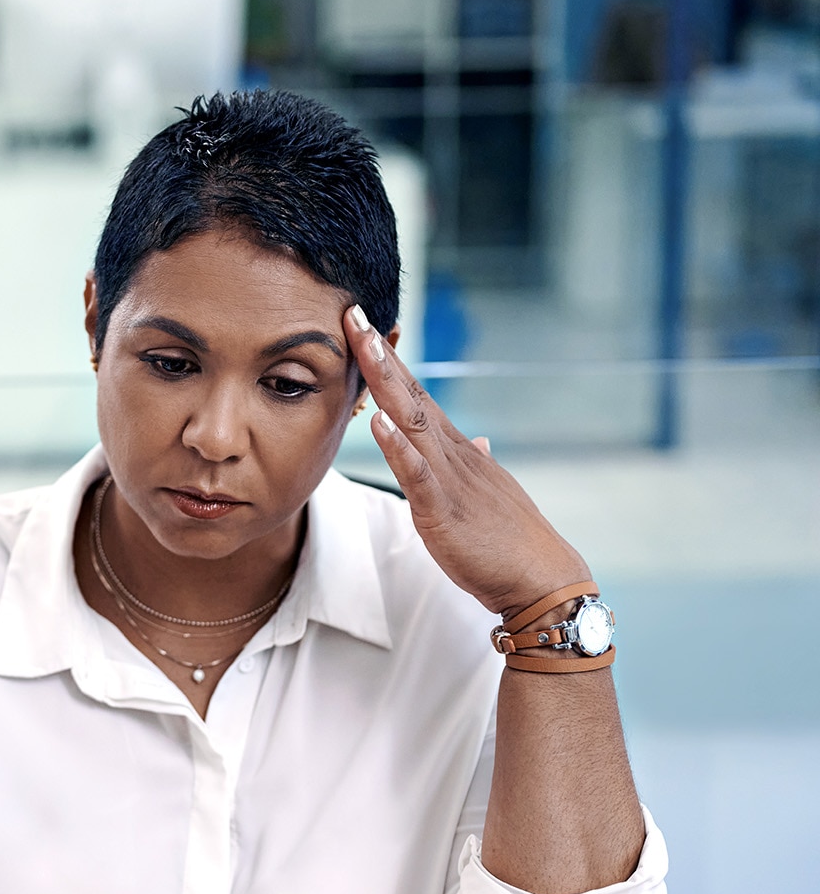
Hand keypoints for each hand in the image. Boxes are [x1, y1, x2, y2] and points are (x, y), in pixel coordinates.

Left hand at [343, 307, 588, 619]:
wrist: (540, 580)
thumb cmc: (508, 542)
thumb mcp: (486, 495)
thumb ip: (474, 465)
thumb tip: (477, 441)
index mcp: (455, 452)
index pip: (417, 396)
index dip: (390, 361)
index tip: (364, 326)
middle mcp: (452, 454)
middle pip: (411, 395)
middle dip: (381, 355)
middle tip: (353, 313)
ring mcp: (450, 480)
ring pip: (413, 422)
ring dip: (388, 383)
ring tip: (365, 345)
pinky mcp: (444, 511)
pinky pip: (419, 475)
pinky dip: (398, 448)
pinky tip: (378, 423)